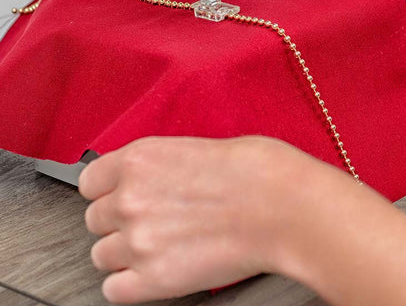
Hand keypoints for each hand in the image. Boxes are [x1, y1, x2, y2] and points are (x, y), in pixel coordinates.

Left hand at [79, 135, 318, 302]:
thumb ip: (163, 165)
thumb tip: (155, 180)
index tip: (122, 193)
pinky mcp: (152, 280)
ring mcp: (138, 242)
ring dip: (127, 252)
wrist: (284, 207)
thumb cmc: (258, 171)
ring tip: (161, 245)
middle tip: (155, 218)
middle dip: (121, 220)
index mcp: (140, 158)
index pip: (90, 182)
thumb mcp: (201, 146)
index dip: (109, 189)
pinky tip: (156, 270)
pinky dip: (131, 284)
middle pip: (95, 219)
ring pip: (101, 255)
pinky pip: (113, 290)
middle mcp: (130, 199)